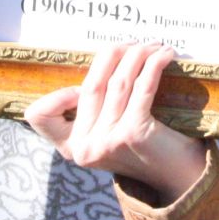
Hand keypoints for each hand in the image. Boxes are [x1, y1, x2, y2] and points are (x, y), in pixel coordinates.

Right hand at [25, 42, 206, 202]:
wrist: (179, 176)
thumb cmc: (144, 146)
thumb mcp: (107, 133)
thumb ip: (93, 109)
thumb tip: (103, 58)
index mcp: (71, 147)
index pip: (39, 115)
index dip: (57, 94)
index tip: (88, 85)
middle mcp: (84, 147)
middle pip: (91, 85)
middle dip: (113, 55)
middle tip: (132, 44)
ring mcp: (107, 141)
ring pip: (119, 82)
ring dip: (138, 55)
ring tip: (153, 46)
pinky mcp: (133, 133)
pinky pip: (142, 86)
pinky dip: (155, 64)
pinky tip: (165, 55)